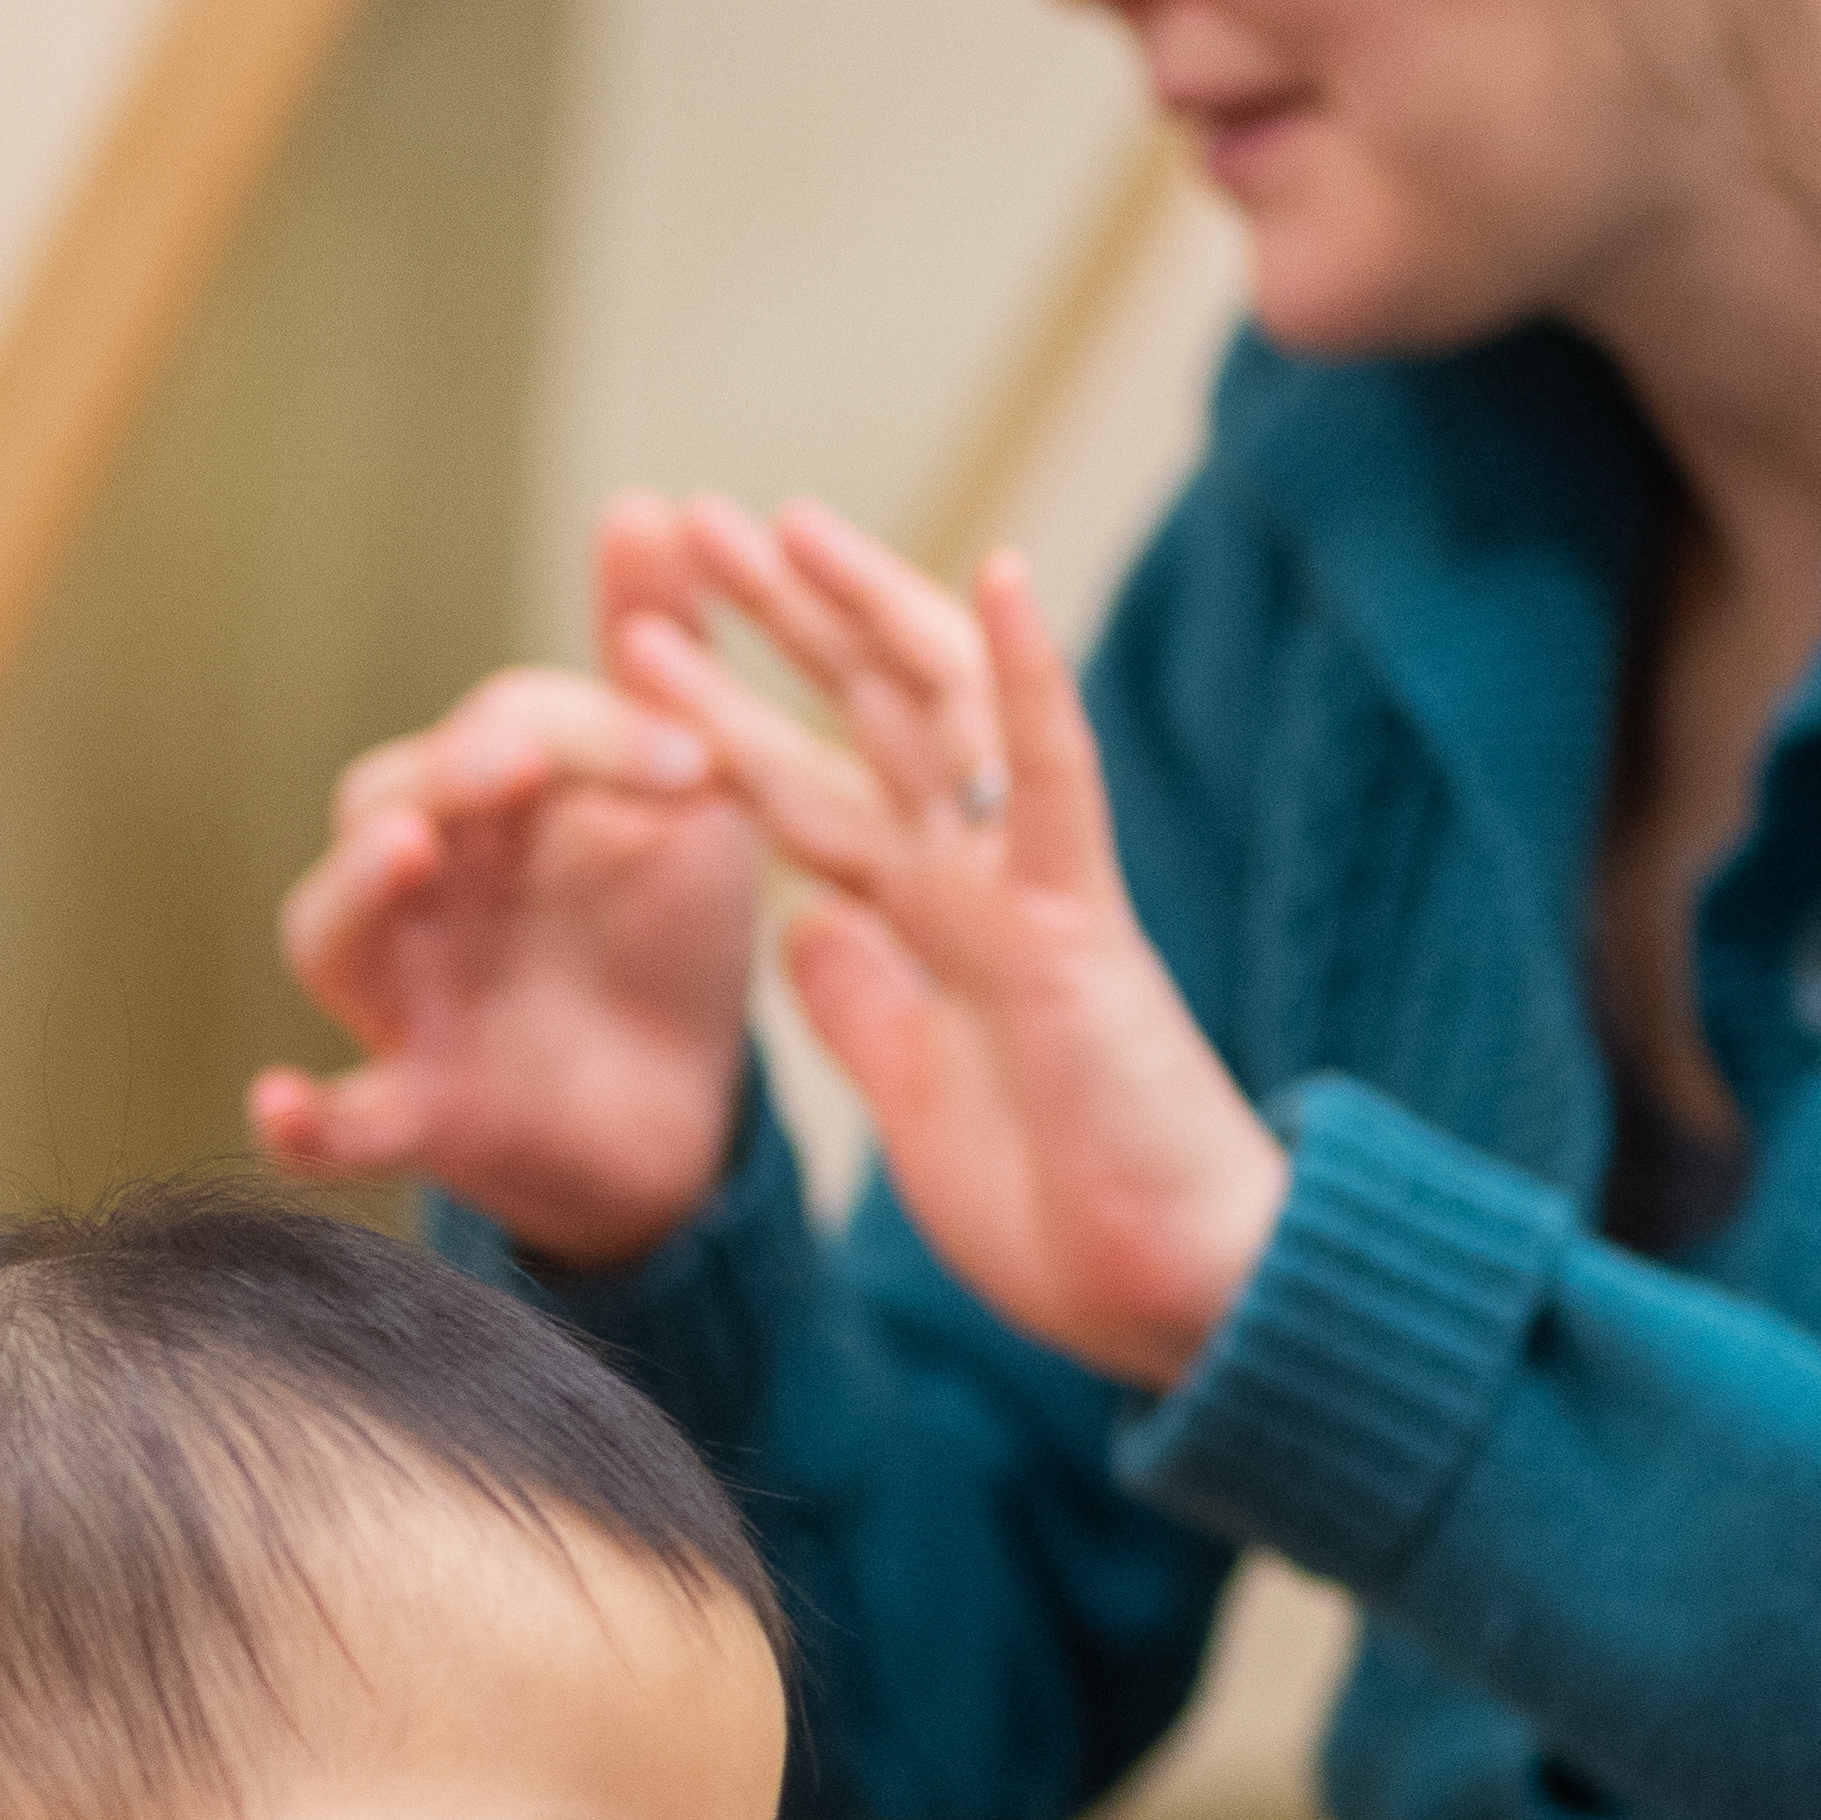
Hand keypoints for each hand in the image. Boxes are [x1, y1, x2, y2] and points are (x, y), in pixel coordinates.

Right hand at [247, 530, 769, 1265]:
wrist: (686, 1104)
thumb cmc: (658, 933)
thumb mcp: (680, 790)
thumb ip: (652, 658)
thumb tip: (641, 503)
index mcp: (484, 801)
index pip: (505, 730)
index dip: (592, 732)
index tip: (695, 761)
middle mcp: (422, 887)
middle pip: (389, 803)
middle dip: (454, 776)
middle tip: (524, 759)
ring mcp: (408, 996)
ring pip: (334, 929)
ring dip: (361, 888)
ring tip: (408, 853)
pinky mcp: (422, 1110)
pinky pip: (341, 1118)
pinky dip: (302, 1120)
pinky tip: (284, 1102)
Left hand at [612, 500, 1283, 1391]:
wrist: (1179, 1298)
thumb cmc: (1069, 1210)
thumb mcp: (916, 1102)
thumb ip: (866, 1007)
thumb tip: (803, 931)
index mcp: (931, 927)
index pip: (811, 788)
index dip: (724, 716)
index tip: (641, 637)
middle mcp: (976, 883)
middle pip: (862, 716)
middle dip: (776, 622)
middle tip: (684, 525)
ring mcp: (1031, 890)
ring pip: (941, 713)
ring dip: (866, 611)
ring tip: (787, 521)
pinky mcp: (1081, 926)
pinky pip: (1052, 781)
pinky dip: (1028, 680)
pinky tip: (1001, 576)